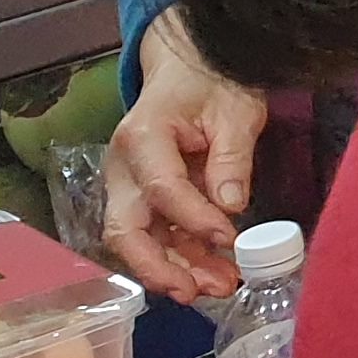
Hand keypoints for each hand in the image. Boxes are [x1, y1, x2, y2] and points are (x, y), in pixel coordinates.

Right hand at [104, 13, 264, 300]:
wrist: (189, 66)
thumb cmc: (212, 82)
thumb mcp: (235, 109)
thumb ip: (231, 156)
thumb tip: (231, 205)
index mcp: (142, 136)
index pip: (162, 189)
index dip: (194, 219)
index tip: (230, 239)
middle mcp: (122, 167)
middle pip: (126, 228)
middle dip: (161, 266)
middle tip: (201, 291)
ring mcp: (127, 184)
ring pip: (138, 240)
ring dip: (175, 269)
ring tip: (220, 287)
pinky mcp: (141, 197)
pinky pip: (154, 234)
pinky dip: (179, 257)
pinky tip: (212, 273)